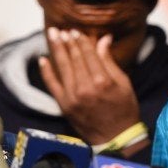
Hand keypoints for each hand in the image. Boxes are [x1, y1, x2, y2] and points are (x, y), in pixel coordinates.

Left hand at [39, 27, 140, 143]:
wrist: (115, 137)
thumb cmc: (124, 109)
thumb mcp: (123, 83)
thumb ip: (110, 61)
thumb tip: (104, 39)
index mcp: (102, 81)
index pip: (88, 55)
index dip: (81, 41)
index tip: (75, 31)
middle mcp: (86, 87)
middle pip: (74, 59)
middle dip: (67, 42)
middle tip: (61, 30)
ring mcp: (72, 97)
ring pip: (62, 67)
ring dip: (57, 50)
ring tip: (52, 35)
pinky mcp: (64, 105)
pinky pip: (52, 84)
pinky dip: (46, 71)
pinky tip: (43, 59)